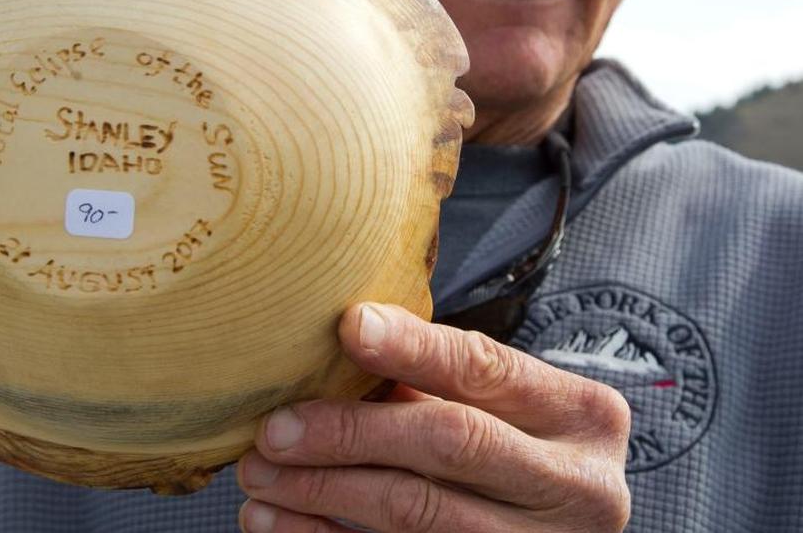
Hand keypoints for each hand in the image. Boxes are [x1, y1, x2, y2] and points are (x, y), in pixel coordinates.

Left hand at [237, 303, 630, 531]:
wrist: (561, 524)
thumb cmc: (519, 448)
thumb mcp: (506, 408)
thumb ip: (438, 381)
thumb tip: (334, 345)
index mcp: (582, 415)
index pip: (488, 369)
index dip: (415, 346)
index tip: (346, 327)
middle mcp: (578, 485)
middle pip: (450, 443)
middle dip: (349, 432)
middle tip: (272, 430)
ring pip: (417, 515)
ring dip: (323, 493)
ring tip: (257, 478)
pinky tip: (278, 522)